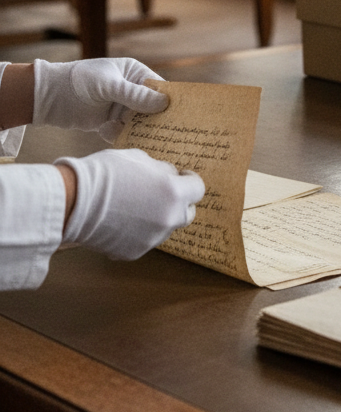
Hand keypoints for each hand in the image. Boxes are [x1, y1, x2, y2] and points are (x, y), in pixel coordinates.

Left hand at [34, 58, 168, 141]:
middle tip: (170, 134)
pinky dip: (123, 138)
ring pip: (140, 123)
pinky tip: (115, 137)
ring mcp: (122, 108)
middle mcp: (132, 91)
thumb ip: (135, 95)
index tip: (184, 116)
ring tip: (147, 142)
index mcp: (136, 74)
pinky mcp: (111, 123)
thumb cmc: (79, 81)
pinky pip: (125, 133)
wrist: (47, 96)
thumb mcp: (109, 86)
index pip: (161, 88)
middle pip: (154, 108)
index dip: (172, 101)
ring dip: (141, 132)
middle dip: (159, 120)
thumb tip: (165, 103)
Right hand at [58, 148, 204, 259]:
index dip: (189, 181)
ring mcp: (153, 238)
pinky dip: (138, 233)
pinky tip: (121, 222)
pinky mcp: (134, 252)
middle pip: (187, 213)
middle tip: (162, 195)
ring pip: (165, 228)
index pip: (197, 189)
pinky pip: (144, 240)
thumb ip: (161, 170)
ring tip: (135, 208)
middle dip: (179, 203)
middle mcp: (168, 218)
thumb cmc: (106, 173)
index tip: (181, 177)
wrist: (72, 201)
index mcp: (174, 193)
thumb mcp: (140, 158)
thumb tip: (169, 176)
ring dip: (158, 218)